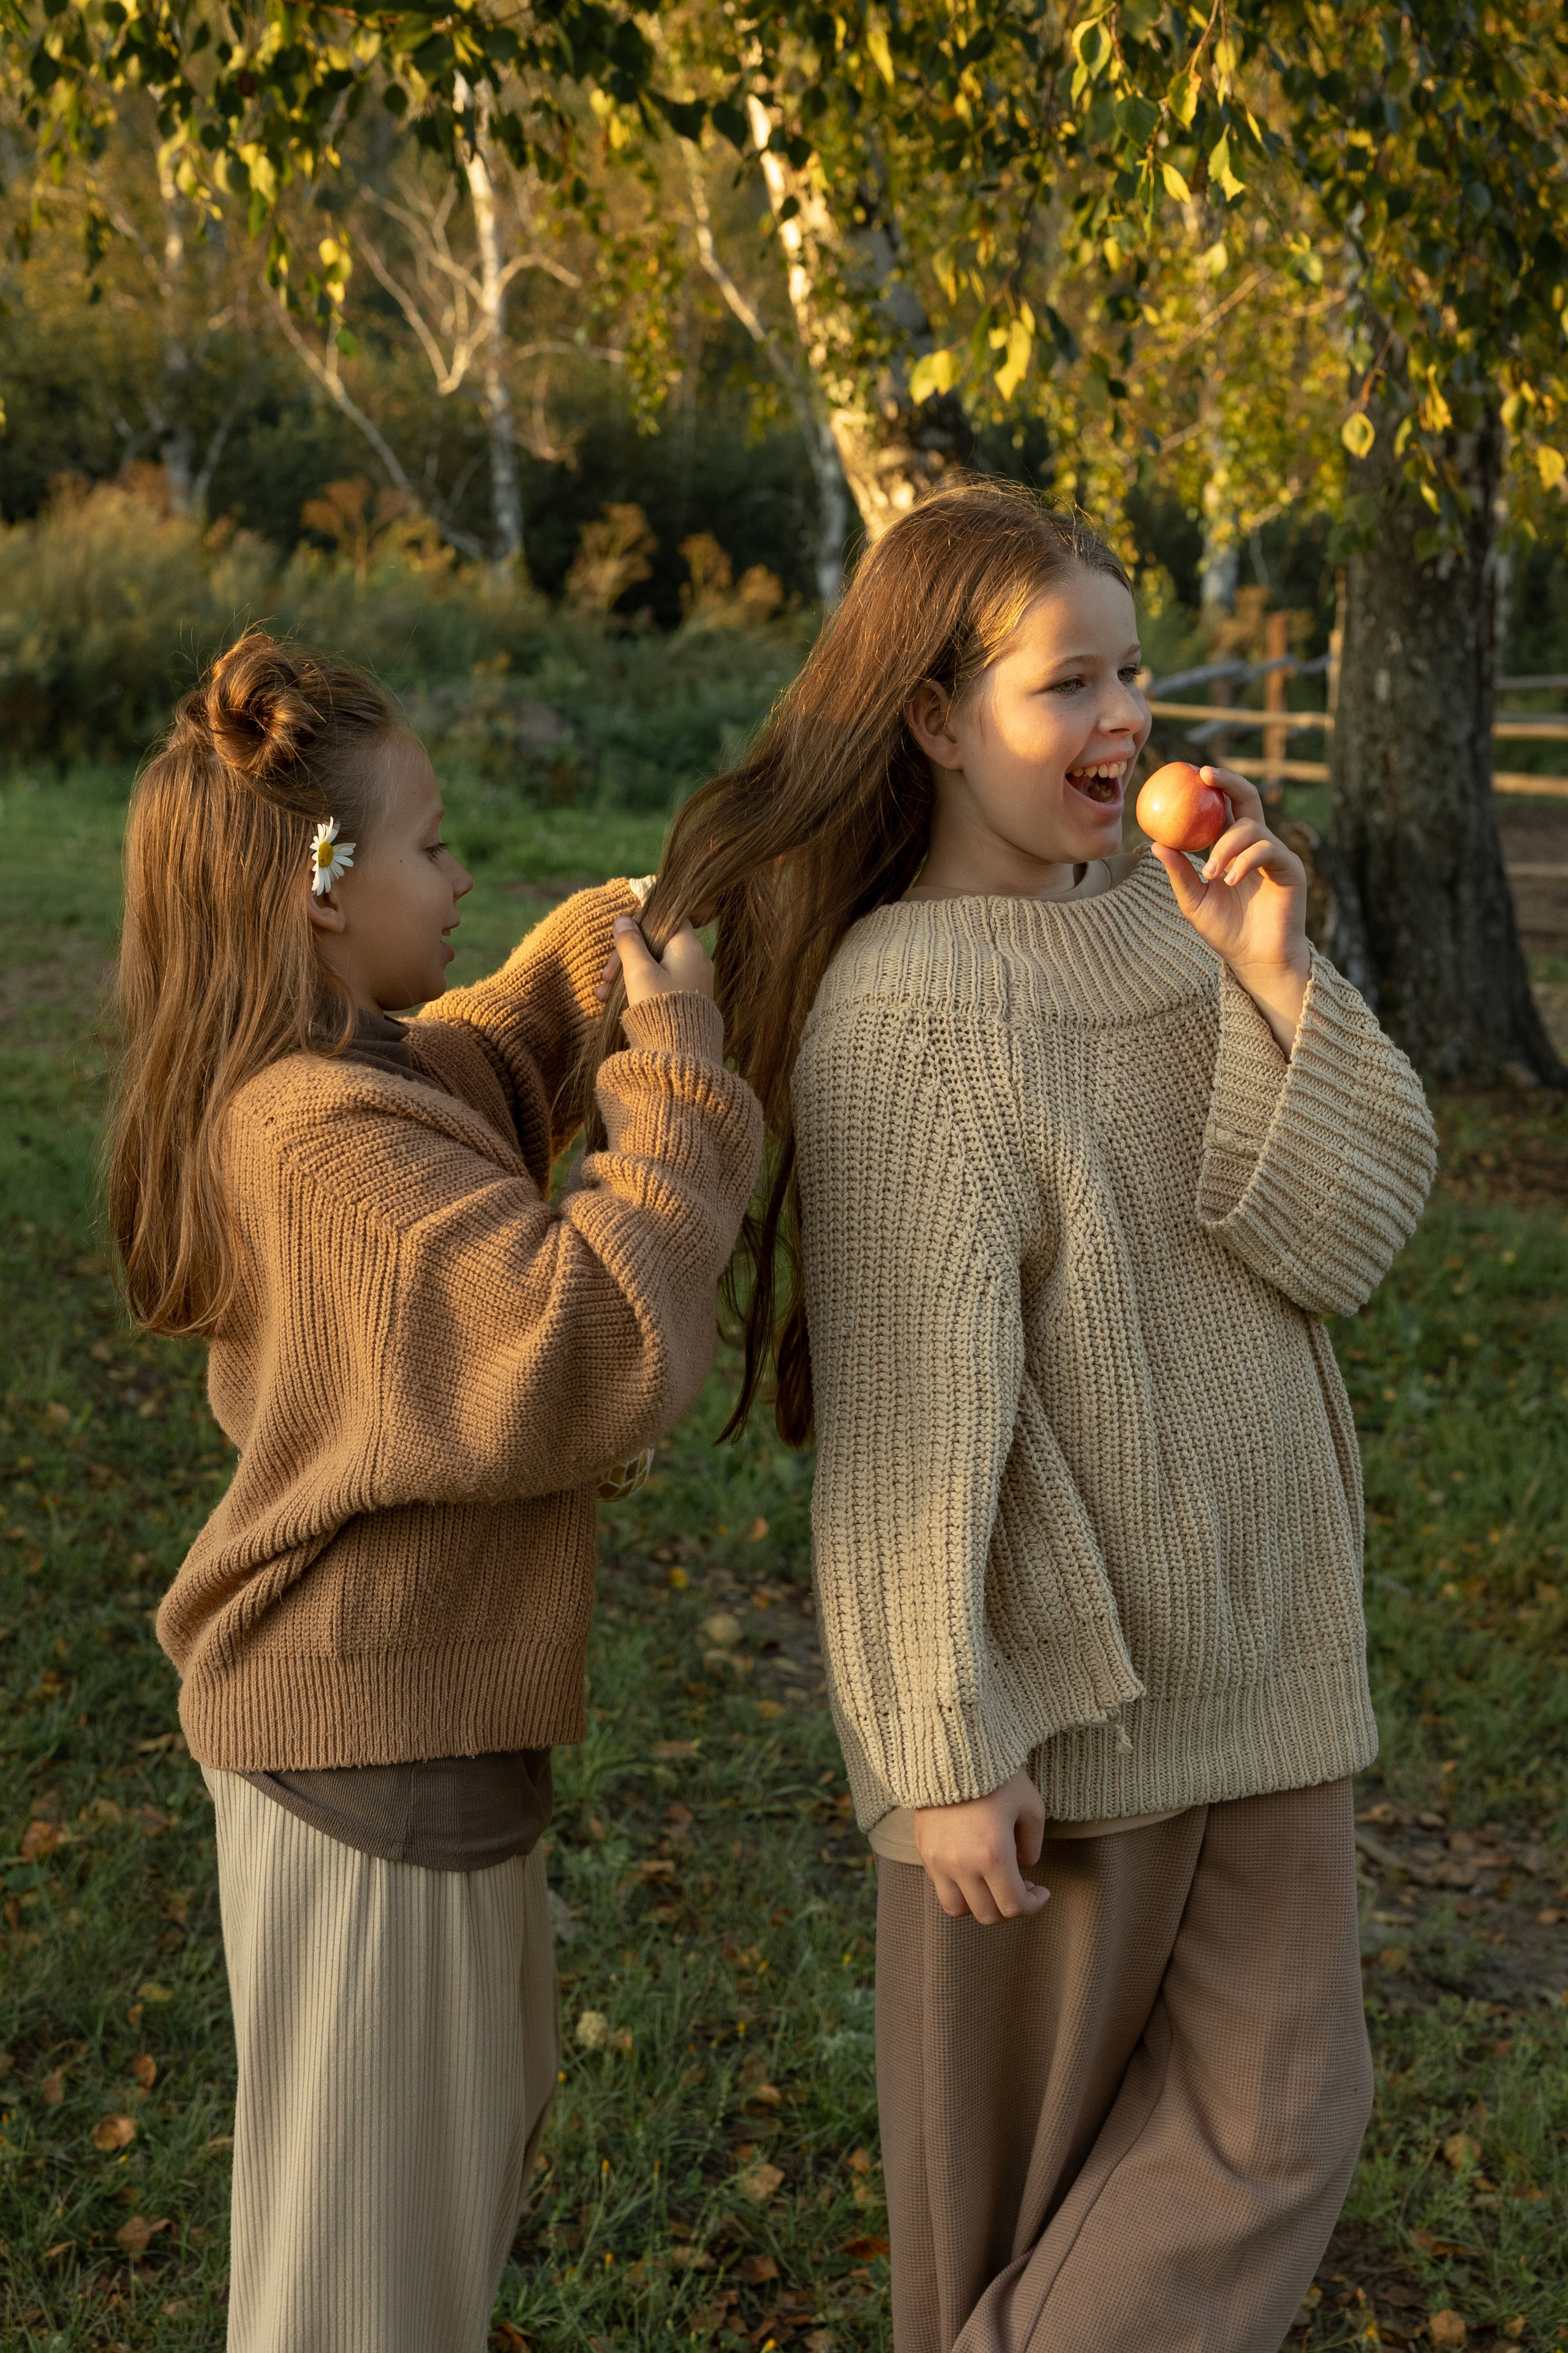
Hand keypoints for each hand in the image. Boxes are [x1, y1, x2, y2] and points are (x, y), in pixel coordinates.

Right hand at [595, 915, 714, 1012]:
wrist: (680, 1054)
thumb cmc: (660, 1009)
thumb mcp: (638, 972)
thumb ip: (630, 943)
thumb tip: (623, 919)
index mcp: (688, 947)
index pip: (668, 918)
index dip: (642, 923)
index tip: (621, 940)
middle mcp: (695, 961)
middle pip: (656, 944)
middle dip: (625, 958)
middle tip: (605, 976)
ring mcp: (692, 981)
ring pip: (654, 967)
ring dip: (626, 976)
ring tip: (603, 996)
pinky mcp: (687, 1000)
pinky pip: (660, 985)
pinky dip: (638, 989)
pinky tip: (613, 1003)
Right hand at [912, 1767, 1050, 1923]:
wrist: (953, 1749)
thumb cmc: (999, 1776)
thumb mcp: (1031, 1807)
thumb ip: (1032, 1846)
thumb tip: (1023, 1868)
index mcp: (993, 1855)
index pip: (1013, 1906)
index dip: (1033, 1906)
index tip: (1042, 1891)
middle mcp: (962, 1864)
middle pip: (987, 1914)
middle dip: (1010, 1907)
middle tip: (1022, 1887)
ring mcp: (938, 1860)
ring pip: (958, 1909)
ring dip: (980, 1905)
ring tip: (993, 1884)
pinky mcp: (924, 1852)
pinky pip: (941, 1888)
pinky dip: (960, 1889)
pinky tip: (973, 1869)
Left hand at [1149, 766, 1310, 1052]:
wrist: (1255, 958)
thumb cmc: (1225, 931)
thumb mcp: (1193, 900)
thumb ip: (1178, 872)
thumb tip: (1154, 843)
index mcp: (1233, 847)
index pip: (1223, 808)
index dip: (1211, 788)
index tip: (1189, 772)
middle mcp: (1256, 844)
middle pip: (1248, 798)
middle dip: (1228, 781)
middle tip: (1204, 775)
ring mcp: (1275, 854)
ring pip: (1252, 828)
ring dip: (1226, 847)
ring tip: (1212, 874)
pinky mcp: (1291, 868)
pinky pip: (1268, 850)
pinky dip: (1246, 860)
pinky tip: (1230, 878)